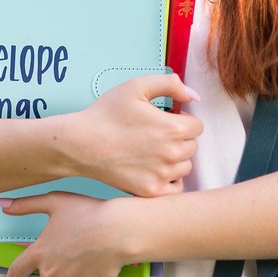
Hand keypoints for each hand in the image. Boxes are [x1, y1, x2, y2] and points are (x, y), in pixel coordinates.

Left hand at [0, 192, 132, 276]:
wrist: (117, 231)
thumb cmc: (87, 213)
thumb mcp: (55, 202)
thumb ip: (26, 205)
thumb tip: (1, 204)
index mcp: (40, 252)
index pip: (17, 271)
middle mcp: (50, 273)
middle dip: (54, 274)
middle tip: (71, 256)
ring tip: (87, 256)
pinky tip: (97, 264)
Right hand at [66, 74, 202, 196]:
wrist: (80, 144)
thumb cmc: (106, 113)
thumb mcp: (137, 86)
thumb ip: (170, 84)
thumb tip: (194, 96)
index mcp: (173, 128)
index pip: (197, 126)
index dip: (183, 119)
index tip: (166, 118)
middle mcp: (172, 155)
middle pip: (193, 146)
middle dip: (180, 138)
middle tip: (156, 133)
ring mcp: (161, 176)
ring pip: (184, 166)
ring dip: (175, 158)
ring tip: (152, 149)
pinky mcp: (150, 191)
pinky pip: (175, 188)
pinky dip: (169, 179)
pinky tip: (153, 168)